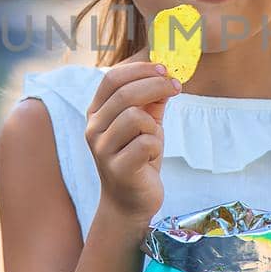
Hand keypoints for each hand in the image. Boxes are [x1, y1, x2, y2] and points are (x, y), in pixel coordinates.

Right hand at [86, 54, 181, 220]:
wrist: (130, 201)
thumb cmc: (139, 157)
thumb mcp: (146, 123)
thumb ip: (152, 100)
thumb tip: (166, 75)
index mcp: (97, 113)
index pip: (112, 79)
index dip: (139, 69)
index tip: (163, 69)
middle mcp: (93, 129)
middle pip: (125, 93)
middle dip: (156, 85)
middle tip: (176, 87)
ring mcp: (102, 150)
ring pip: (135, 118)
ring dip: (153, 125)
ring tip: (153, 138)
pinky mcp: (117, 169)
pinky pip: (145, 143)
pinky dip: (155, 147)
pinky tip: (151, 157)